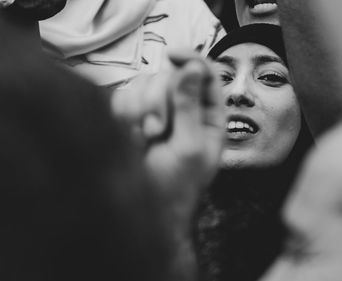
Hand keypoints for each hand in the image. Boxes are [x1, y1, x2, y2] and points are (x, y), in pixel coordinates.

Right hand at [112, 50, 223, 206]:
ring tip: (144, 139)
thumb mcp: (189, 147)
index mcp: (208, 115)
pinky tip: (131, 138)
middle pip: (169, 76)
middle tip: (156, 132)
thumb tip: (192, 69)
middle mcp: (183, 108)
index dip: (190, 59)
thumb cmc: (176, 185)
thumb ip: (189, 107)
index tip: (171, 56)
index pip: (205, 74)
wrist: (143, 209)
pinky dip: (124, 114)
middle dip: (159, 101)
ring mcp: (156, 110)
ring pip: (144, 83)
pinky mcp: (131, 116)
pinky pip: (123, 96)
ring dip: (141, 109)